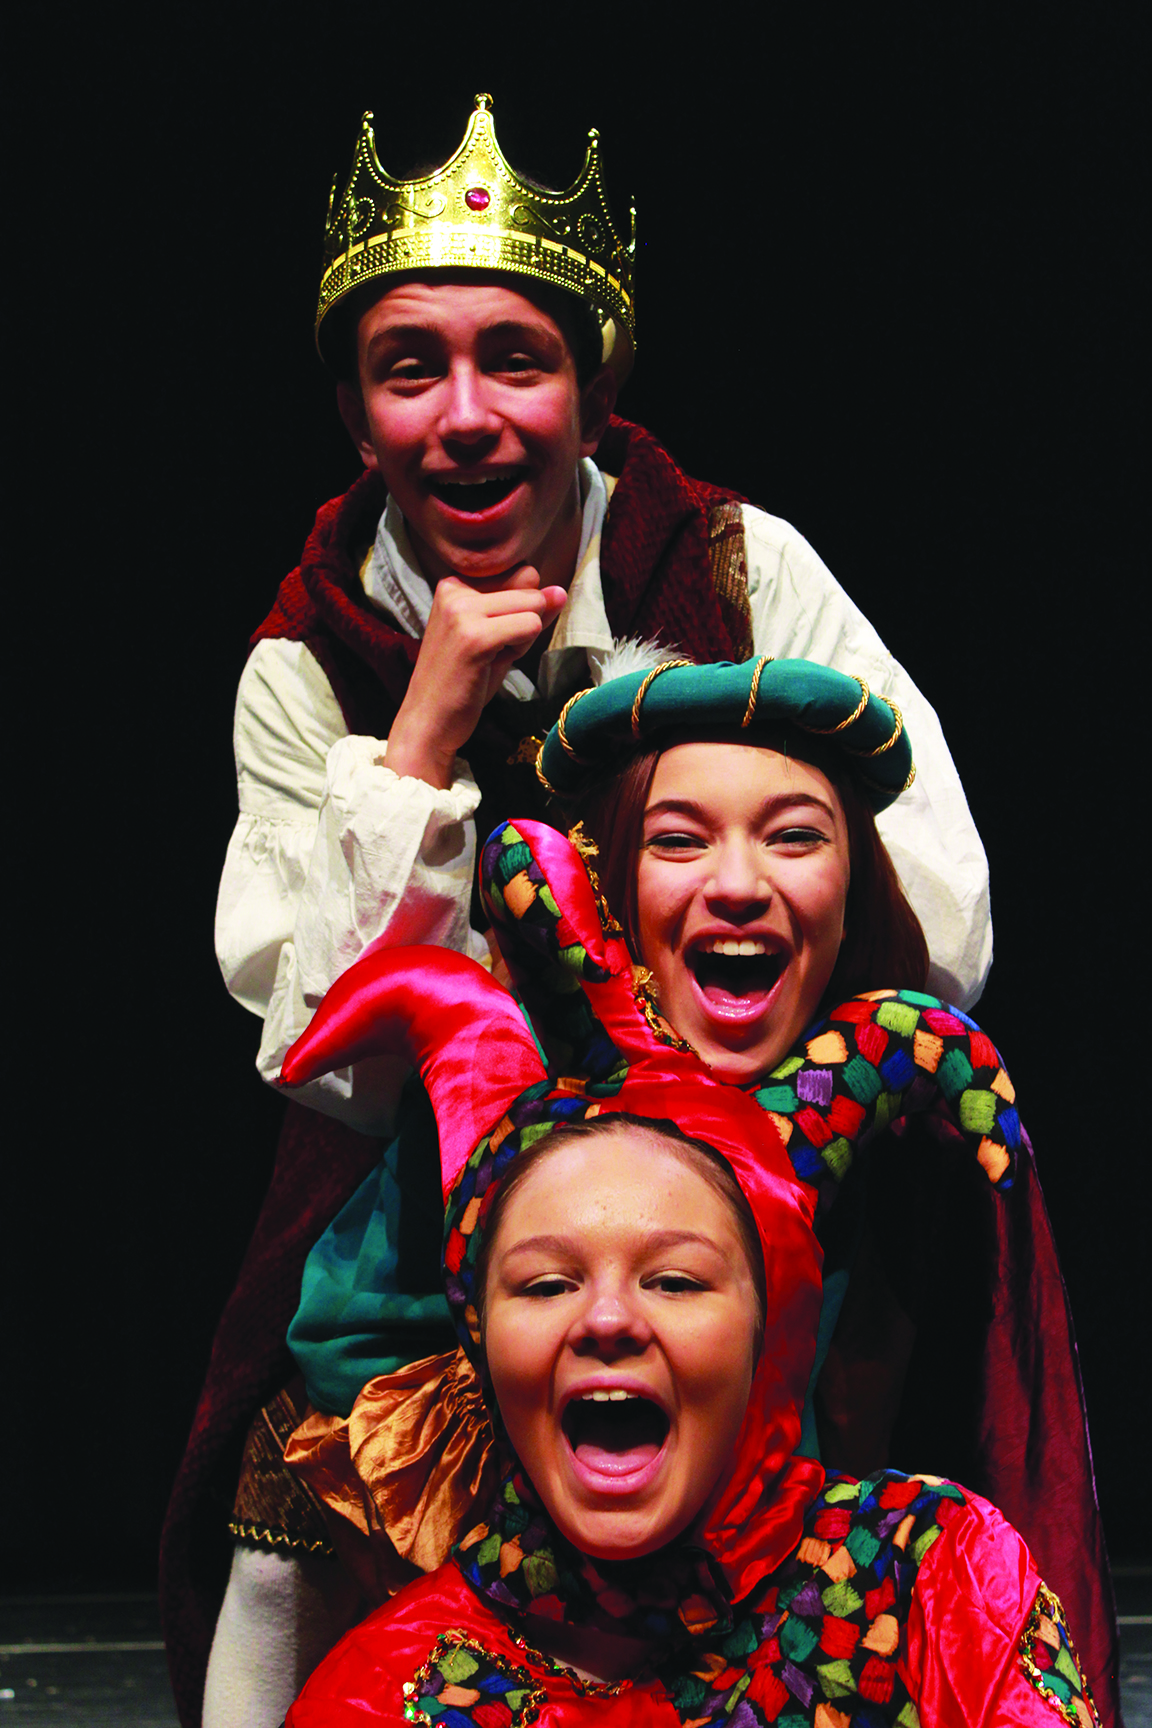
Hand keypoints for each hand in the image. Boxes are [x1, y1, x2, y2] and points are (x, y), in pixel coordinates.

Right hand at [384, 567, 565, 788]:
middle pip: (530, 585)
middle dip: (524, 621)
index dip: (519, 609)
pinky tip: (491, 664)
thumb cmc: (463, 682)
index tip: (488, 637)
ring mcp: (462, 611)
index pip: (520, 574)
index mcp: (455, 583)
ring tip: (489, 658)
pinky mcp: (474, 636)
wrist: (429, 721)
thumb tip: (560, 592)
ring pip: (533, 605)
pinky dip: (521, 648)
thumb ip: (528, 610)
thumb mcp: (498, 637)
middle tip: (490, 651)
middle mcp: (455, 588)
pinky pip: (530, 626)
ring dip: (523, 637)